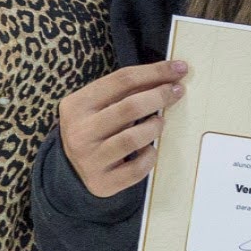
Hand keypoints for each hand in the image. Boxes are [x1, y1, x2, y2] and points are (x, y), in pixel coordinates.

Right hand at [58, 61, 188, 197]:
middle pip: (129, 107)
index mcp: (77, 105)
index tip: (178, 68)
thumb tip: (166, 77)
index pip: (121, 80)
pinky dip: (150, 157)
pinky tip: (150, 149)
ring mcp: (90, 159)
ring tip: (160, 121)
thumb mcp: (98, 105)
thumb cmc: (94, 130)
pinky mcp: (102, 182)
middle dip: (159, 95)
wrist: (72, 170)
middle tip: (176, 91)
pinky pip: (136, 169)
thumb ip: (124, 92)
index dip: (154, 72)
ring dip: (154, 127)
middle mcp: (79, 132)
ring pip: (132, 139)